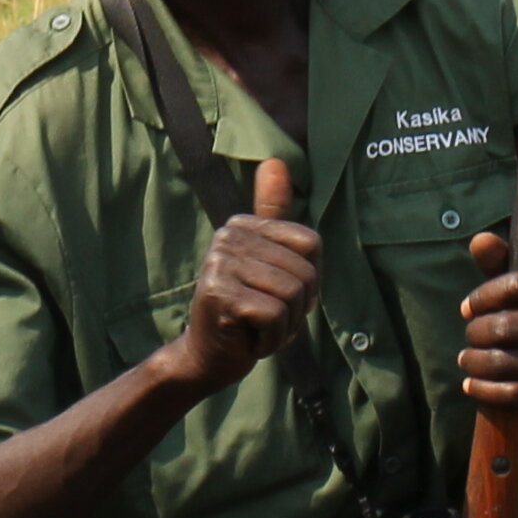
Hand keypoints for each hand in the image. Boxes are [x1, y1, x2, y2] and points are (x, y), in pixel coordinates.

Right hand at [168, 156, 323, 392]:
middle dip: (297, 308)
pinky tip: (248, 340)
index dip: (310, 280)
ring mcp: (219, 263)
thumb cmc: (246, 312)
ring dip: (284, 326)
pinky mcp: (218, 294)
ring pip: (292, 294)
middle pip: (303, 272)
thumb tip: (276, 160)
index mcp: (243, 225)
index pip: (311, 245)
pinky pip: (274, 315)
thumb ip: (273, 215)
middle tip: (267, 318)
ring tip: (258, 328)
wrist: (206, 357)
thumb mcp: (267, 263)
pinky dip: (270, 339)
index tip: (281, 295)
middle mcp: (227, 236)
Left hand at [457, 238, 517, 437]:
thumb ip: (502, 265)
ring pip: (504, 361)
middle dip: (476, 332)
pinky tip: (471, 384)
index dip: (484, 295)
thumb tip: (479, 239)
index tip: (468, 308)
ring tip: (467, 360)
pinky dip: (483, 389)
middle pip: (506, 326)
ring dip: (474, 362)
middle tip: (470, 337)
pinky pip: (512, 392)